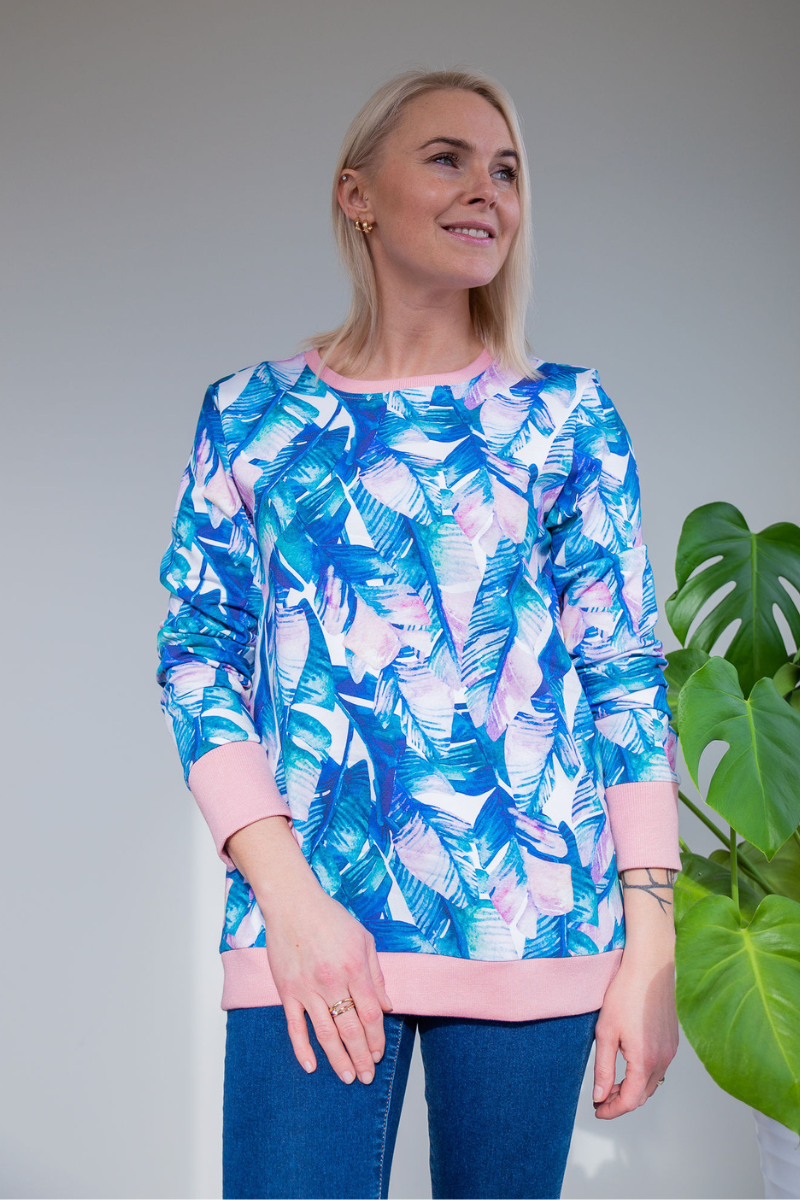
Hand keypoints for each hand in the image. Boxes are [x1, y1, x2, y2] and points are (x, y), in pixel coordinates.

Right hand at [261, 883, 394, 1085]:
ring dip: (338, 1059)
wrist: (293, 904)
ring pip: (325, 1033)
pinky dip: (302, 1048)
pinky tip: (311, 1065)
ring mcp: (307, 988)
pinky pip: (294, 1026)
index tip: (379, 1053)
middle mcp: (332, 982)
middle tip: (367, 1076)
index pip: (370, 1014)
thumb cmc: (330, 918)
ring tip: (348, 1077)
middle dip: (361, 1056)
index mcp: (354, 969)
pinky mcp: (287, 990)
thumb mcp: (364, 939)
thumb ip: (376, 975)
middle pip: (350, 1029)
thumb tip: (387, 1006)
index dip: (377, 1038)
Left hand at [592, 950, 678, 1118]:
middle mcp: (663, 1060)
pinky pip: (659, 1068)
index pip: (629, 1101)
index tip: (597, 1110)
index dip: (611, 1110)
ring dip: (633, 1089)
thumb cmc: (626, 994)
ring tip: (611, 1083)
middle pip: (643, 1096)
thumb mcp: (606, 1032)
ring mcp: (670, 1051)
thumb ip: (603, 1068)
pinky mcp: (672, 1041)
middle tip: (600, 1098)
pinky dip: (643, 1075)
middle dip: (621, 1101)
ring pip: (652, 1083)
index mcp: (645, 1062)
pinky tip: (628, 1065)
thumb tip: (599, 1094)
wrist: (650, 968)